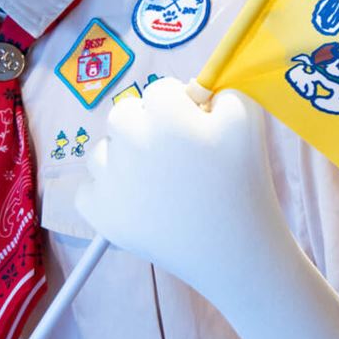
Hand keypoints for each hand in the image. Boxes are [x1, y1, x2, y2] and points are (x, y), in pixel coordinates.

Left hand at [75, 78, 286, 292]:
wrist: (234, 249)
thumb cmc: (246, 183)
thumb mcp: (249, 122)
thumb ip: (224, 93)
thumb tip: (196, 92)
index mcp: (166, 116)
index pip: (160, 90)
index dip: (181, 105)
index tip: (196, 126)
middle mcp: (130, 141)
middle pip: (123, 114)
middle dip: (145, 125)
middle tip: (173, 152)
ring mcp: (110, 179)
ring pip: (102, 151)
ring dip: (124, 157)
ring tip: (157, 181)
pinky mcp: (100, 214)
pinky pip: (89, 189)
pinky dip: (109, 193)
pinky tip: (139, 202)